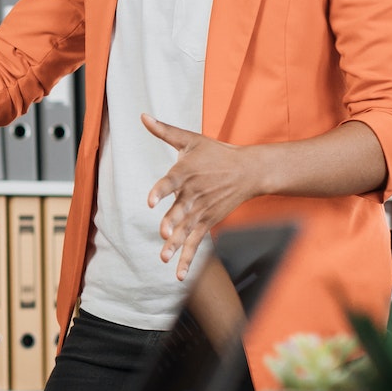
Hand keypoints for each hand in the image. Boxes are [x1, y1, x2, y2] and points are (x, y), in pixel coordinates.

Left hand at [142, 115, 264, 279]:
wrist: (249, 170)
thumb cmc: (216, 153)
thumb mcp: (190, 139)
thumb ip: (165, 131)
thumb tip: (142, 116)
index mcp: (186, 172)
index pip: (170, 182)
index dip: (160, 191)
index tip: (150, 201)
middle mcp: (193, 193)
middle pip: (180, 210)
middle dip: (172, 222)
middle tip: (164, 233)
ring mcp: (202, 210)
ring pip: (187, 229)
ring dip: (176, 244)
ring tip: (164, 258)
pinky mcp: (208, 222)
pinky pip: (196, 242)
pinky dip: (187, 258)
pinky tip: (178, 274)